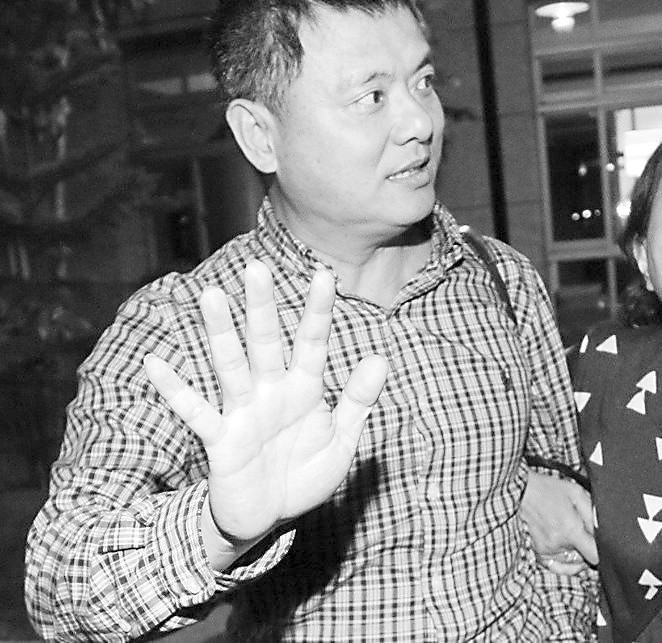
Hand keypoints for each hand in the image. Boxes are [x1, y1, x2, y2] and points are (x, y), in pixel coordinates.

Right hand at [144, 261, 387, 549]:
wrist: (270, 521)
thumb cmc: (304, 474)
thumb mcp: (342, 441)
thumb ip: (358, 401)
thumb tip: (380, 358)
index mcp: (304, 388)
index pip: (312, 342)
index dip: (317, 310)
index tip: (324, 274)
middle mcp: (271, 392)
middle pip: (266, 342)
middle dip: (262, 307)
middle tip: (256, 267)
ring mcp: (243, 413)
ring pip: (231, 366)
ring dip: (220, 333)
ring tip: (211, 296)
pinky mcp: (221, 440)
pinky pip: (195, 412)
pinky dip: (174, 390)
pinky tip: (154, 364)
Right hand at [520, 471, 597, 574]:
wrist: (523, 492)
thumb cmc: (549, 490)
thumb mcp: (577, 493)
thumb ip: (593, 514)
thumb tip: (603, 531)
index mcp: (570, 530)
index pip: (595, 556)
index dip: (602, 550)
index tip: (602, 544)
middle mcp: (558, 544)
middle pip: (585, 557)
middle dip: (587, 544)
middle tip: (582, 528)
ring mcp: (548, 551)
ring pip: (573, 561)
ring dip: (576, 551)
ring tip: (571, 533)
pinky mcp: (540, 553)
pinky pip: (559, 566)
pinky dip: (567, 562)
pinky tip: (569, 551)